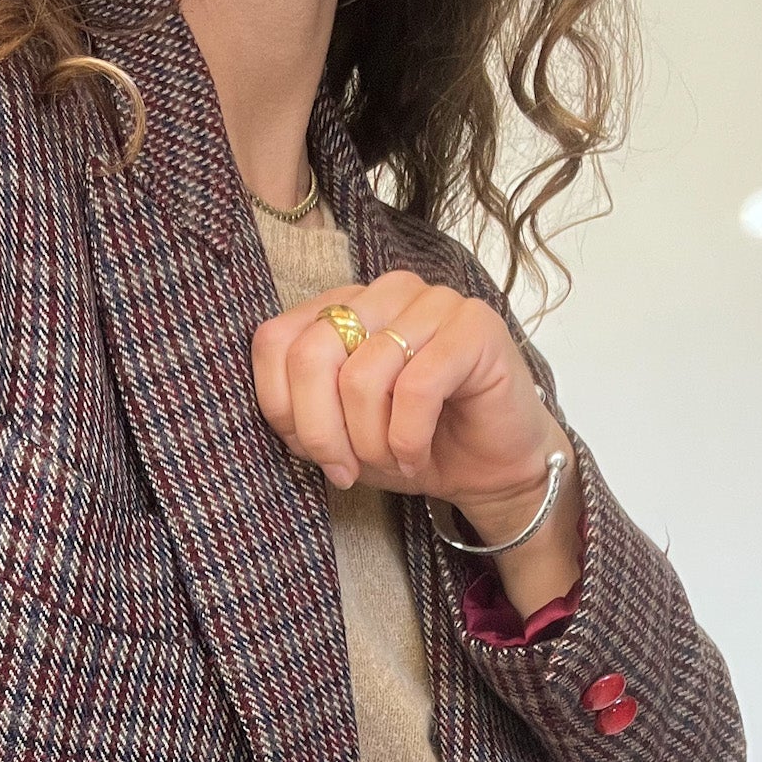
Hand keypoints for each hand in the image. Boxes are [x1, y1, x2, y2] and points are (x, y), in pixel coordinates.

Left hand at [249, 271, 582, 611]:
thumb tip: (283, 418)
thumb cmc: (412, 444)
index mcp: (343, 306)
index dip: (281, 407)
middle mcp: (384, 292)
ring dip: (371, 442)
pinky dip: (407, 439)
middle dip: (321, 432)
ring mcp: (432, 301)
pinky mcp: (474, 325)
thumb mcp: (339, 435)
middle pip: (311, 355)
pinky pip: (415, 388)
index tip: (315, 452)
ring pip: (362, 376)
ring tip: (392, 460)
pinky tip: (416, 454)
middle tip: (346, 470)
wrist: (488, 468)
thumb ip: (300, 415)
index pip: (274, 341)